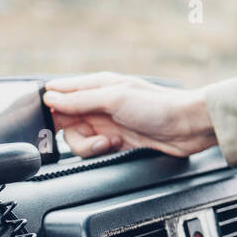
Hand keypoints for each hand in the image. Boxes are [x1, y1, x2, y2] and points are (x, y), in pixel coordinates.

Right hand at [42, 71, 216, 158]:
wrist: (188, 127)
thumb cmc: (157, 106)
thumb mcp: (115, 99)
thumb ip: (80, 99)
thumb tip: (49, 98)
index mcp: (97, 85)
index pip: (59, 92)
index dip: (48, 106)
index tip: (47, 121)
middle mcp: (99, 103)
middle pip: (64, 120)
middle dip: (72, 132)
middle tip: (90, 135)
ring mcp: (107, 122)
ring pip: (78, 138)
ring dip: (89, 145)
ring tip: (110, 142)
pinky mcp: (116, 140)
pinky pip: (94, 149)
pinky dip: (101, 150)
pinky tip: (118, 146)